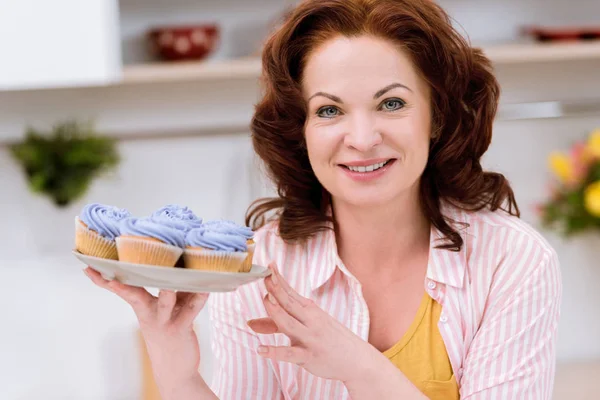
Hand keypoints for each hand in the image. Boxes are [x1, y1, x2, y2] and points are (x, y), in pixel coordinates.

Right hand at [83, 267, 208, 384]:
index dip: (105, 280)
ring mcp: (165, 321)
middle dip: (121, 284)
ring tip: (167, 276)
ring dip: (166, 291)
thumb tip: (179, 263)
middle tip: (110, 273)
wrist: (175, 370)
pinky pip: (191, 310)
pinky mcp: (182, 327)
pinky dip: (199, 298)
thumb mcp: (167, 307)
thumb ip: (171, 287)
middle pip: (133, 295)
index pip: (123, 290)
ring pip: (165, 302)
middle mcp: (150, 313)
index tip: (89, 267)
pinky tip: (206, 288)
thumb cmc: (171, 331)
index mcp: (142, 307)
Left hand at [247, 262, 378, 382]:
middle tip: (265, 276)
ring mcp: (309, 338)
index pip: (290, 291)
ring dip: (277, 312)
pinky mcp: (308, 356)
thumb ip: (275, 324)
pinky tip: (260, 349)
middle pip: (289, 303)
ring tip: (266, 300)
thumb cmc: (327, 339)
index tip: (267, 265)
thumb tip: (250, 323)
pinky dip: (275, 352)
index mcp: (309, 309)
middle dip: (277, 289)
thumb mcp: (304, 327)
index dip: (278, 279)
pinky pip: (289, 354)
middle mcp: (309, 320)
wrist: (356, 359)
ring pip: (289, 324)